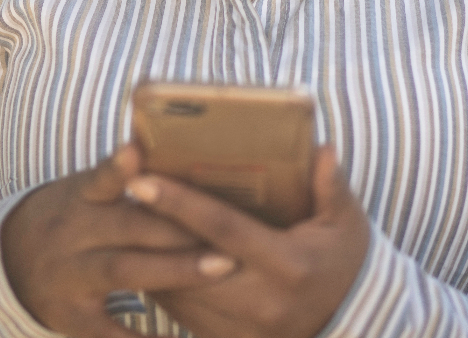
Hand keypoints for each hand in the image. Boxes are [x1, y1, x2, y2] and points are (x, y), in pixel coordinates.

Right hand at [0, 144, 239, 336]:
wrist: (8, 263)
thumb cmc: (71, 218)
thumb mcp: (84, 192)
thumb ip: (122, 179)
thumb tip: (173, 144)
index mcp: (79, 198)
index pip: (100, 178)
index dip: (118, 167)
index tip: (137, 150)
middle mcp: (72, 233)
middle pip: (129, 225)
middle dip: (180, 226)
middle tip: (230, 225)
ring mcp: (69, 275)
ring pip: (124, 269)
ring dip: (176, 268)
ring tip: (223, 266)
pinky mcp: (70, 317)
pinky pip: (108, 332)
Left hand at [129, 145, 370, 337]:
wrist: (349, 326)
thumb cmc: (343, 263)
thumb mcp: (346, 224)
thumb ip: (332, 186)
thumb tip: (322, 148)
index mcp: (288, 265)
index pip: (223, 229)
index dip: (179, 204)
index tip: (141, 180)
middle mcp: (262, 302)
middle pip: (189, 262)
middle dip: (150, 230)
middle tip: (118, 196)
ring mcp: (244, 330)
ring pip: (178, 294)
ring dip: (149, 259)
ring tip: (123, 222)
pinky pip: (182, 316)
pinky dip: (162, 286)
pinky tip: (145, 257)